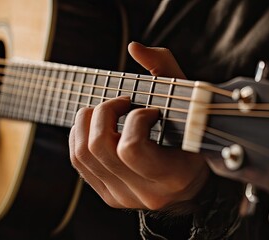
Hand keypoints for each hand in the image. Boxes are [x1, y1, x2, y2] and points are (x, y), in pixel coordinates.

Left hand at [69, 42, 208, 209]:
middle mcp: (144, 193)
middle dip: (105, 112)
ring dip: (88, 121)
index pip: (130, 148)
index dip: (135, 119)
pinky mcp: (108, 196)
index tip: (151, 111)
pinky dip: (79, 134)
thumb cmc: (190, 137)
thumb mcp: (189, 103)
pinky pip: (78, 161)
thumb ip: (166, 69)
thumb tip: (135, 47)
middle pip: (99, 147)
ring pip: (83, 154)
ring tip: (107, 110)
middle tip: (122, 102)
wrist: (188, 182)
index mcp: (171, 177)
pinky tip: (96, 124)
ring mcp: (122, 197)